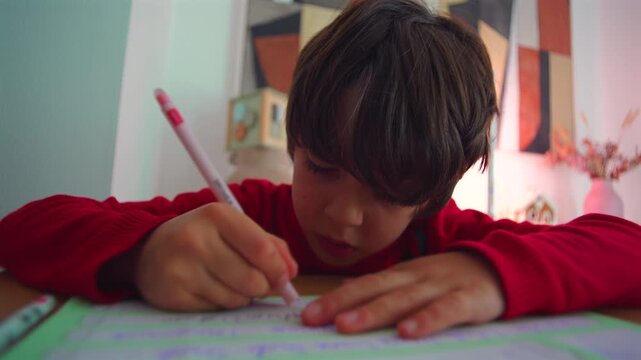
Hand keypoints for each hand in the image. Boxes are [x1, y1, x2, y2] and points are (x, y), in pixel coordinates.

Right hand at [135, 202, 296, 310]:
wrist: (148, 251)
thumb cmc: (202, 237)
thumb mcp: (233, 227)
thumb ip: (269, 244)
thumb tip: (291, 273)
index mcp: (217, 215)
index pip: (261, 248)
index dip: (279, 269)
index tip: (285, 278)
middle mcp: (196, 239)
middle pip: (253, 279)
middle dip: (263, 286)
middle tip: (257, 282)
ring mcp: (182, 268)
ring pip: (237, 297)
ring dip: (243, 295)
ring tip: (229, 281)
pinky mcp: (173, 293)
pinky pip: (217, 308)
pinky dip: (222, 302)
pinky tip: (210, 288)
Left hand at [301, 252, 503, 338]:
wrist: (499, 267)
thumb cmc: (449, 281)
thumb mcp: (416, 282)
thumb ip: (387, 292)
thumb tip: (348, 300)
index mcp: (402, 274)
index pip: (363, 284)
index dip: (335, 298)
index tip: (307, 315)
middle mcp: (415, 277)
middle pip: (374, 289)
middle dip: (341, 304)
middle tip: (312, 319)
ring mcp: (441, 286)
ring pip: (403, 299)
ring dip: (373, 312)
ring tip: (345, 326)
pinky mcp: (468, 300)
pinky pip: (445, 311)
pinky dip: (426, 320)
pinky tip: (407, 333)